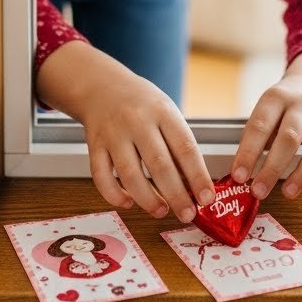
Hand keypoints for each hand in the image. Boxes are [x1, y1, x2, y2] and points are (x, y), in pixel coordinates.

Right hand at [36, 40, 215, 221]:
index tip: (207, 198)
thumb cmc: (141, 103)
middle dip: (176, 195)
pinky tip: (128, 202)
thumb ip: (178, 144)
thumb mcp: (166, 112)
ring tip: (161, 211)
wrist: (101, 86)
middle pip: (159, 164)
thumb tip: (194, 185)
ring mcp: (114, 134)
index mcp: (162, 111)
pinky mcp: (94, 146)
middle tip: (187, 215)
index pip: (185, 147)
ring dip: (147, 199)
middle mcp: (137, 121)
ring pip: (130, 174)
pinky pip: (102, 177)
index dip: (198, 176)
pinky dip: (114, 195)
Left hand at [230, 58, 301, 202]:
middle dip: (273, 167)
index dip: (248, 152)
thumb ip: (255, 137)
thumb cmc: (283, 106)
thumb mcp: (265, 110)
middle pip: (290, 137)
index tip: (238, 176)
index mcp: (277, 98)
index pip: (260, 125)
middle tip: (258, 191)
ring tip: (287, 193)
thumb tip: (240, 174)